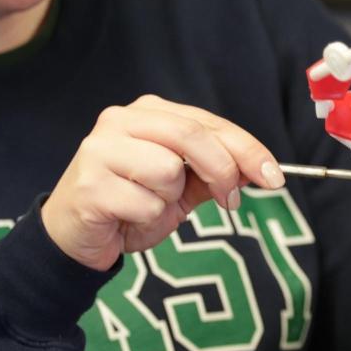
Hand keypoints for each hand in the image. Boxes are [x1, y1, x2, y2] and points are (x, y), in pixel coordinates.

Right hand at [41, 95, 281, 269]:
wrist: (76, 237)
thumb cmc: (131, 205)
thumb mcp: (181, 188)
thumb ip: (215, 173)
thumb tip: (258, 170)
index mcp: (148, 112)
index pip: (208, 123)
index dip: (247, 149)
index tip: (274, 177)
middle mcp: (121, 121)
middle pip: (191, 136)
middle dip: (221, 171)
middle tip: (230, 202)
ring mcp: (100, 149)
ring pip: (167, 171)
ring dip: (169, 200)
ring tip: (148, 206)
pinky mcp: (89, 184)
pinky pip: (145, 204)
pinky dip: (147, 219)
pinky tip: (127, 218)